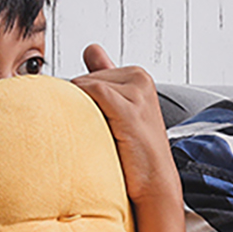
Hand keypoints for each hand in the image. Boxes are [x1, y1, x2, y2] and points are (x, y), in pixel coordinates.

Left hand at [71, 45, 177, 201]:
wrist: (153, 183)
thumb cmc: (134, 151)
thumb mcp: (119, 106)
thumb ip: (104, 75)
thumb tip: (90, 48)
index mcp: (137, 76)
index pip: (91, 71)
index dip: (82, 94)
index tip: (86, 117)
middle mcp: (139, 78)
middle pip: (87, 78)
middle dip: (80, 102)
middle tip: (90, 130)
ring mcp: (137, 92)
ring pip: (86, 85)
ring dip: (79, 108)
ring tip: (90, 133)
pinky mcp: (130, 108)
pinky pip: (92, 92)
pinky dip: (81, 105)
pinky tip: (85, 126)